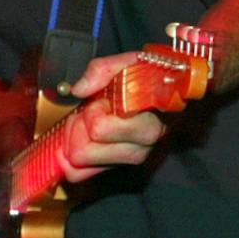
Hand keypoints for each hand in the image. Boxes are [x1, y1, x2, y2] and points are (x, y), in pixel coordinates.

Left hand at [59, 51, 165, 181]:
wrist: (164, 92)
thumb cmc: (147, 78)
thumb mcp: (128, 63)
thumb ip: (102, 70)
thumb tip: (79, 89)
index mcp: (147, 124)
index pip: (100, 130)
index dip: (93, 112)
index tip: (104, 100)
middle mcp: (140, 148)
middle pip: (83, 152)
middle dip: (79, 128)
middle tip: (91, 112)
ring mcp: (128, 159)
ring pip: (79, 164)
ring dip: (77, 140)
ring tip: (90, 123)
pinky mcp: (116, 166)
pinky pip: (78, 173)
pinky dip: (73, 156)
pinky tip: (86, 137)